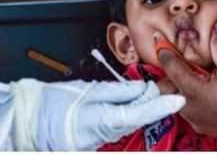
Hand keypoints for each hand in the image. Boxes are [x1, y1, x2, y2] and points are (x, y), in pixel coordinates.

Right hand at [9, 79, 184, 149]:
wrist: (30, 122)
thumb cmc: (53, 105)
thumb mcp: (88, 91)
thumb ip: (118, 91)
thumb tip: (140, 87)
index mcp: (104, 120)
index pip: (141, 113)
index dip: (161, 106)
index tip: (178, 100)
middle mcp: (107, 133)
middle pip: (140, 117)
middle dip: (155, 103)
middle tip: (169, 89)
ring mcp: (103, 138)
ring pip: (132, 120)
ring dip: (143, 107)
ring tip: (154, 91)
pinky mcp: (99, 138)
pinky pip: (121, 124)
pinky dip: (130, 112)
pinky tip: (136, 102)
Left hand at [156, 23, 216, 145]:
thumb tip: (216, 31)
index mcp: (193, 91)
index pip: (171, 67)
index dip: (164, 50)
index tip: (160, 41)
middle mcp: (189, 108)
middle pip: (167, 87)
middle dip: (170, 72)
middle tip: (178, 58)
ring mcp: (196, 119)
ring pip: (178, 99)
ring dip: (181, 85)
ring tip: (194, 73)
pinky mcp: (204, 126)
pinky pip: (190, 109)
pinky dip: (192, 97)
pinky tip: (206, 89)